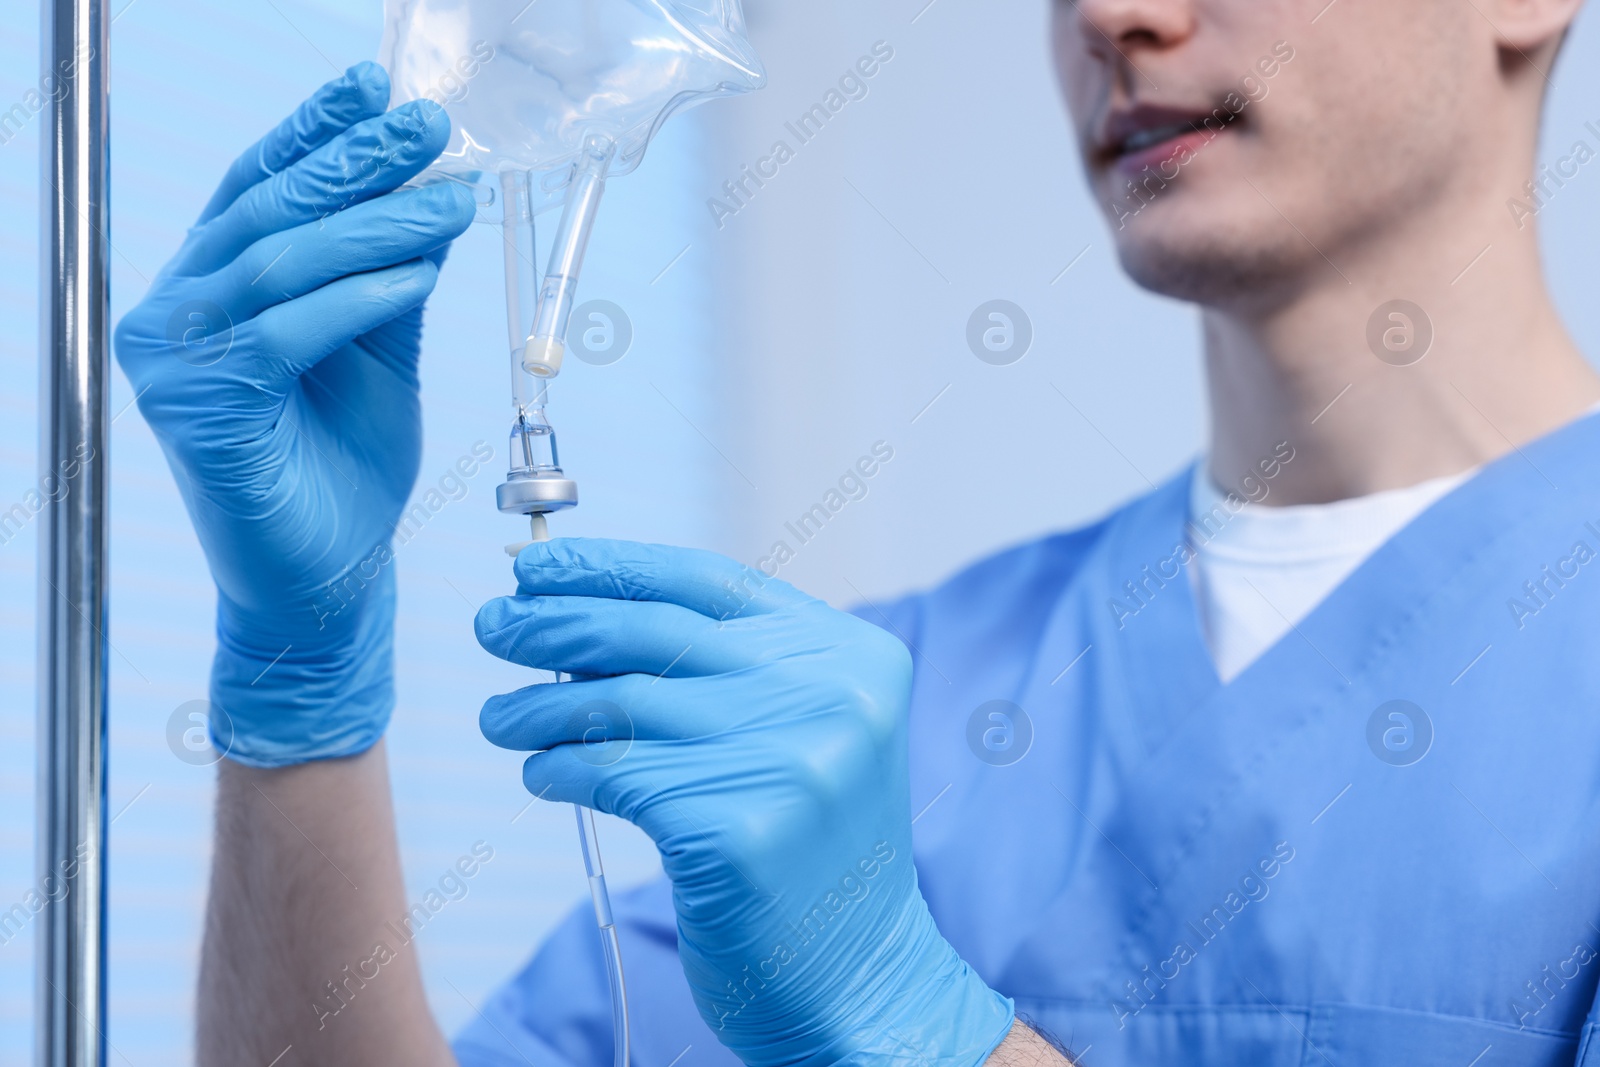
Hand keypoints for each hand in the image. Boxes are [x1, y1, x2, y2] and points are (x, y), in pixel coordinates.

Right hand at [114, 63, 476, 765]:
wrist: (331, 575)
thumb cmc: (349, 464)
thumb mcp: (382, 352)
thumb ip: (390, 278)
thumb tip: (429, 193)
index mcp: (216, 288)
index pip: (261, 189)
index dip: (315, 131)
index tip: (376, 85)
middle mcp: (178, 312)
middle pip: (269, 212)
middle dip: (355, 161)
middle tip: (428, 125)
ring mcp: (176, 360)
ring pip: (278, 264)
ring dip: (374, 224)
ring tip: (449, 198)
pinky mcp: (198, 409)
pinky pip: (284, 333)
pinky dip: (356, 298)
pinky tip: (418, 272)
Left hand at [475, 540, 1014, 1066]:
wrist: (858, 974)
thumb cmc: (806, 845)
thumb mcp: (796, 729)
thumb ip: (722, 668)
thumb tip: (581, 611)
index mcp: (849, 654)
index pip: (708, 580)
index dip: (611, 566)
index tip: (537, 566)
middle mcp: (828, 696)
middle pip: (655, 633)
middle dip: (555, 622)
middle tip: (492, 625)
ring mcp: (785, 761)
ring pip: (619, 704)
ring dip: (538, 707)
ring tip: (500, 718)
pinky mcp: (735, 832)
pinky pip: (610, 775)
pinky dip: (557, 769)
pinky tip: (541, 774)